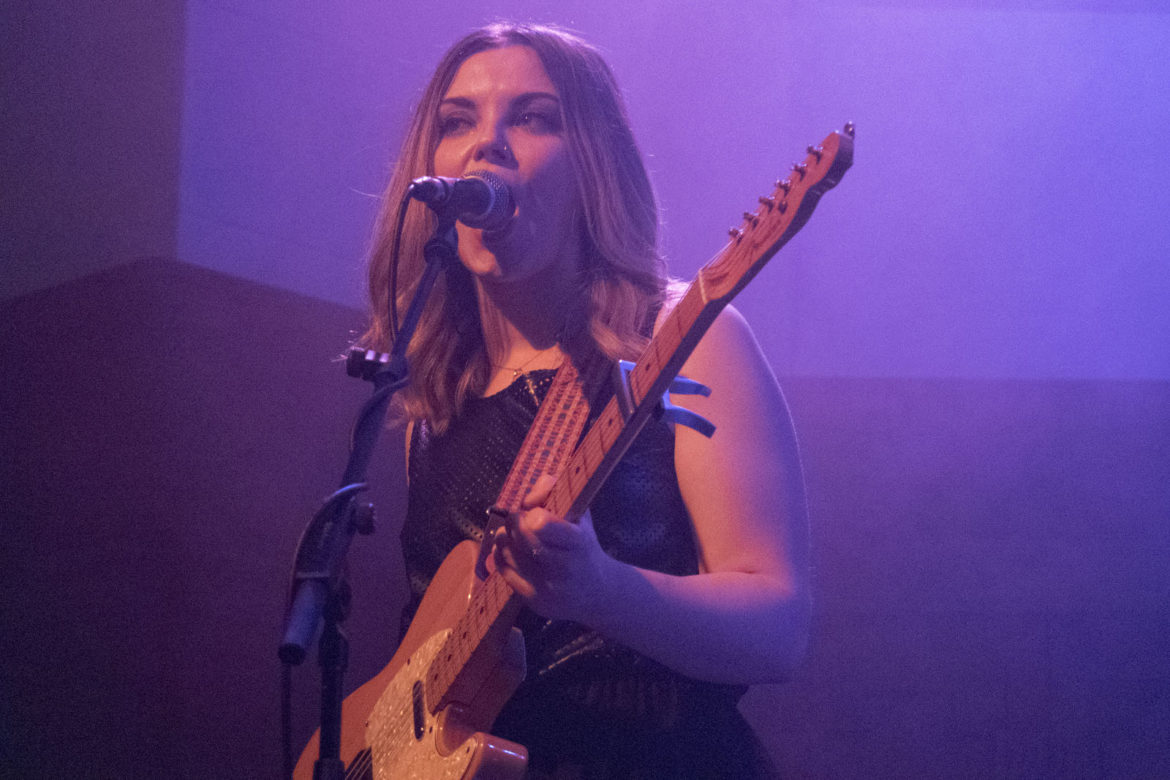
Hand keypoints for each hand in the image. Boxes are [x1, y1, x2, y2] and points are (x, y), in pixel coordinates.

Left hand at [490, 475, 611, 622]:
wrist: (599, 592)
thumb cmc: (584, 546)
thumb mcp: (581, 515)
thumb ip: (554, 493)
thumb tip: (525, 500)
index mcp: (578, 541)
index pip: (540, 523)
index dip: (531, 512)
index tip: (533, 510)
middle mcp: (564, 567)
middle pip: (521, 537)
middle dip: (514, 522)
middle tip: (517, 518)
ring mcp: (548, 587)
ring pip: (509, 553)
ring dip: (504, 538)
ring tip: (511, 534)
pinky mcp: (534, 601)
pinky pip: (505, 572)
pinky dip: (501, 555)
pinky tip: (507, 549)